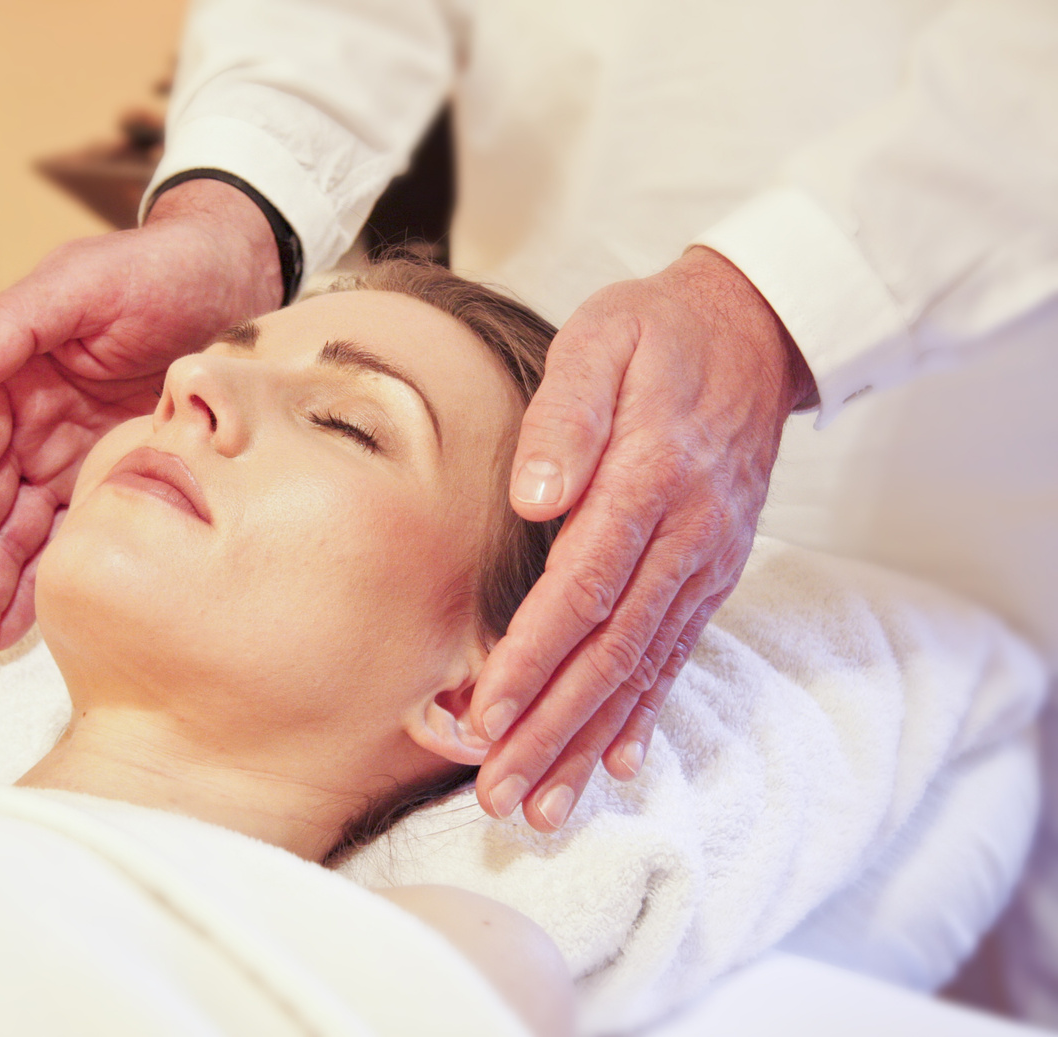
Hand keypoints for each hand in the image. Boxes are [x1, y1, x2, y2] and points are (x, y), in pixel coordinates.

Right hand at [0, 180, 282, 678]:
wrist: (239, 274)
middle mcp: (30, 425)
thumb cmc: (159, 267)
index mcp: (11, 379)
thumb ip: (19, 321)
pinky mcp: (116, 480)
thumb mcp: (88, 281)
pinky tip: (20, 635)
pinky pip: (69, 540)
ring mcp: (69, 457)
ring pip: (16, 541)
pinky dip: (44, 587)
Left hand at [471, 246, 816, 829]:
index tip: (485, 715)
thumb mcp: (602, 339)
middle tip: (501, 797)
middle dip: (552, 729)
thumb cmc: (658, 331)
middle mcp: (687, 534)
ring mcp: (706, 561)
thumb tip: (534, 496)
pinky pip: (676, 655)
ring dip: (589, 741)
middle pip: (611, 649)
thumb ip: (566, 415)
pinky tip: (616, 764)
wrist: (754, 330)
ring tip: (544, 807)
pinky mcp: (711, 572)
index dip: (533, 657)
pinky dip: (644, 714)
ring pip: (641, 668)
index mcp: (651, 477)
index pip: (584, 585)